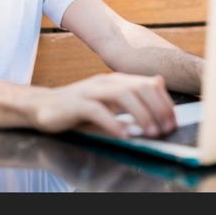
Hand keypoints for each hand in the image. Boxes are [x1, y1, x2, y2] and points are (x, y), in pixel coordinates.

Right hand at [23, 73, 176, 138]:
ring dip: (141, 114)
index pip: (148, 84)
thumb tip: (159, 83)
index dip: (164, 102)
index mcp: (116, 79)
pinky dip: (114, 123)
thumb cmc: (79, 107)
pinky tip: (124, 134)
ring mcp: (90, 90)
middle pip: (139, 87)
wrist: (42, 106)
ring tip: (150, 132)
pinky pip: (98, 111)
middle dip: (158, 108)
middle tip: (166, 129)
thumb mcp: (109, 99)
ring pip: (122, 95)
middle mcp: (105, 81)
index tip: (173, 121)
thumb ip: (132, 93)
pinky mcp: (76, 104)